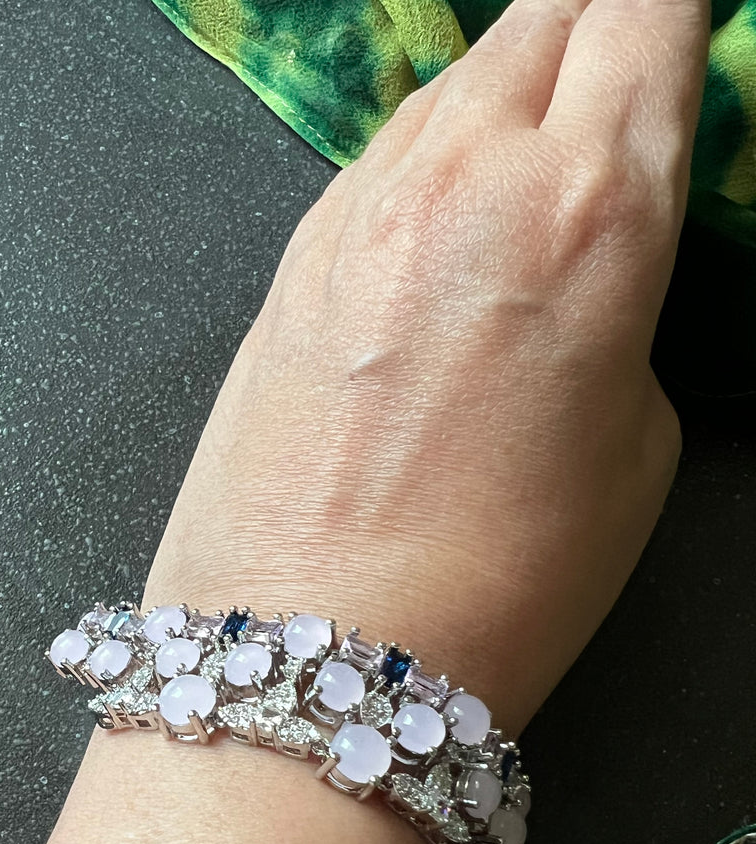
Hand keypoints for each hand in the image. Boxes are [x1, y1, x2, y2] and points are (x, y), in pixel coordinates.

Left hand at [142, 0, 709, 737]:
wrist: (309, 651)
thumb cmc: (496, 583)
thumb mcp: (636, 444)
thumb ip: (624, 310)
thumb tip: (597, 267)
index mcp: (590, 207)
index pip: (647, 11)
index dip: (672, 18)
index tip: (682, 44)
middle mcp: (466, 174)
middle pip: (549, 14)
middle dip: (597, 30)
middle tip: (620, 82)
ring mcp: (359, 206)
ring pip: (456, 79)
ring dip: (510, 91)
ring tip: (535, 161)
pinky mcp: (290, 255)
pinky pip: (381, 158)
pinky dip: (431, 160)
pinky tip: (447, 225)